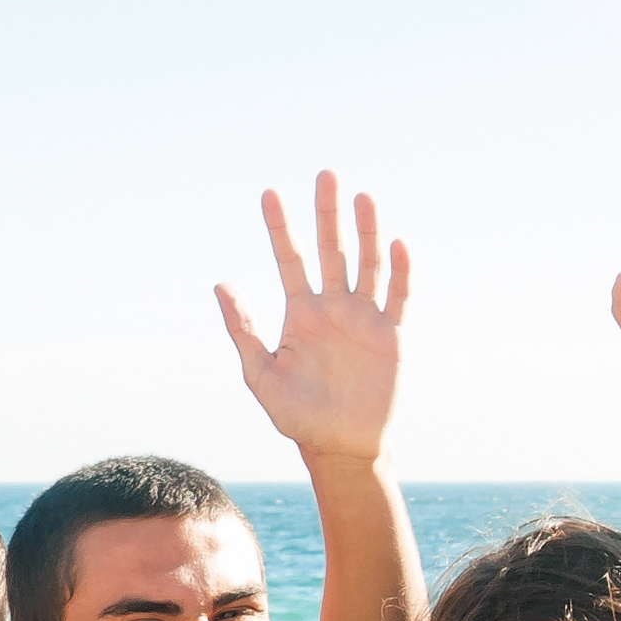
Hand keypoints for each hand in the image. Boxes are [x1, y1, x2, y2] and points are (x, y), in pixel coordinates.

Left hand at [217, 172, 410, 463]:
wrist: (339, 445)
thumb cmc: (297, 414)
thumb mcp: (261, 375)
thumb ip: (243, 330)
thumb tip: (220, 284)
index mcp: (300, 313)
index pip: (289, 259)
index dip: (280, 227)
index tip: (269, 193)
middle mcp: (333, 307)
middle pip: (331, 250)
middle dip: (327, 213)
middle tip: (325, 174)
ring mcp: (363, 318)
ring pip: (366, 265)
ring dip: (366, 231)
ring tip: (362, 196)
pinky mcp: (390, 336)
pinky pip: (397, 297)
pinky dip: (399, 271)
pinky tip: (397, 243)